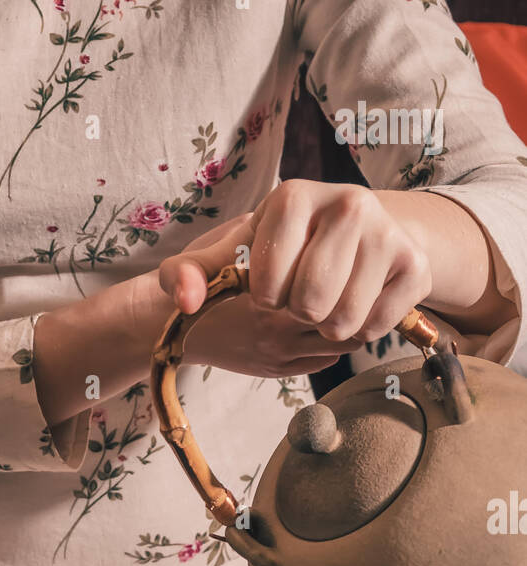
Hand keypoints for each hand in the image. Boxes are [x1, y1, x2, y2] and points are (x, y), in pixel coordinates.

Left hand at [156, 181, 432, 375]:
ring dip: (328, 326)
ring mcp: (387, 232)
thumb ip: (188, 275)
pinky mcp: (415, 266)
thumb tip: (187, 300)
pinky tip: (355, 303)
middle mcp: (347, 203)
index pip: (268, 283)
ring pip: (344, 320)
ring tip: (326, 301)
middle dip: (297, 314)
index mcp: (293, 197)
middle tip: (300, 297)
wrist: (349, 238)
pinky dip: (361, 330)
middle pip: (310, 303)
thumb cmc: (275, 252)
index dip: (264, 298)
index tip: (268, 285)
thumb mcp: (226, 258)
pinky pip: (376, 327)